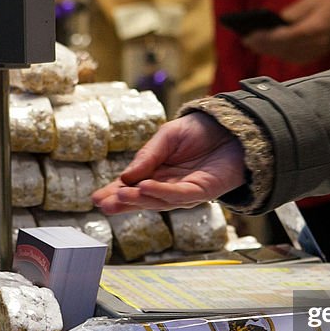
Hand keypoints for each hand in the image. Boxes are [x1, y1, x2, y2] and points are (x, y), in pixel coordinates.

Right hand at [92, 113, 245, 212]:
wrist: (233, 126)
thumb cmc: (201, 131)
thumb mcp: (167, 136)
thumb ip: (148, 155)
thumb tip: (125, 176)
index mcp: (157, 173)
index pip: (132, 186)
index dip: (115, 193)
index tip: (96, 199)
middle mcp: (169, 186)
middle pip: (143, 198)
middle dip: (123, 202)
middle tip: (102, 204)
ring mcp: (186, 191)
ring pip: (160, 199)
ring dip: (139, 198)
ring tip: (121, 194)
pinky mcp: (204, 191)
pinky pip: (181, 194)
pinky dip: (163, 192)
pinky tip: (146, 187)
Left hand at [242, 0, 329, 64]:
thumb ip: (295, 11)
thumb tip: (276, 22)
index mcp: (318, 26)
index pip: (289, 36)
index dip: (269, 38)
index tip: (252, 35)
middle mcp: (318, 43)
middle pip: (286, 48)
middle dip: (264, 45)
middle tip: (246, 40)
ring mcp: (318, 51)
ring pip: (289, 56)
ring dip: (269, 51)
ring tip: (252, 44)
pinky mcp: (317, 54)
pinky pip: (295, 58)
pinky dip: (279, 53)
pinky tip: (267, 48)